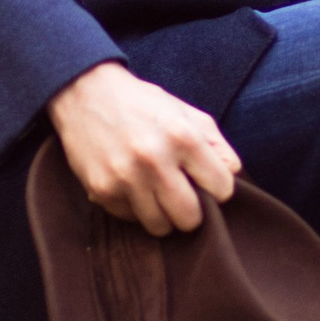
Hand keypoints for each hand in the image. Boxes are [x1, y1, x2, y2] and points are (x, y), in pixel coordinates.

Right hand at [44, 61, 238, 236]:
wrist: (86, 93)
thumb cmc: (143, 104)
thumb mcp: (186, 112)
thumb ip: (216, 143)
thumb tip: (233, 173)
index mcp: (182, 137)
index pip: (222, 188)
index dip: (217, 188)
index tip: (206, 182)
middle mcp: (154, 159)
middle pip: (190, 218)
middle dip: (193, 212)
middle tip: (183, 198)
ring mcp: (125, 178)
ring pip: (160, 227)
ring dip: (163, 216)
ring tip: (157, 194)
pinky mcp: (102, 190)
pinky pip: (131, 219)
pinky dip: (136, 210)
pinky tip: (133, 188)